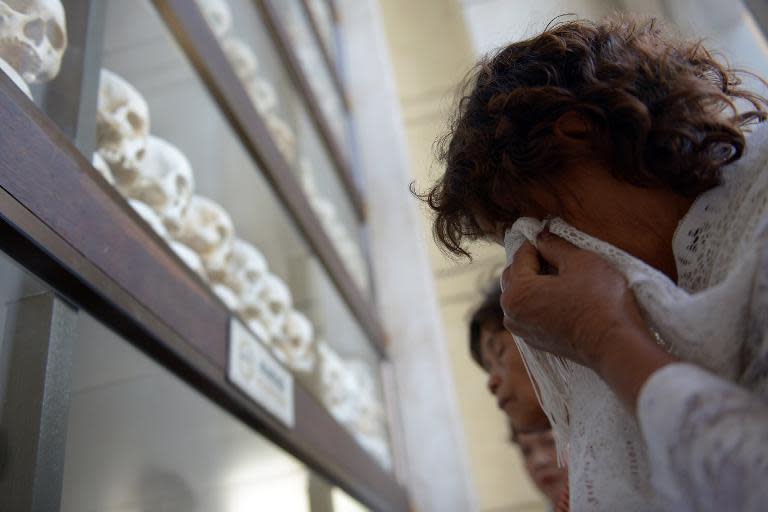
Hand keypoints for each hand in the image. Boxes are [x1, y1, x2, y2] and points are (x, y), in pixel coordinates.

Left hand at [500, 232, 649, 369]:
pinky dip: (543, 300)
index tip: (557, 237)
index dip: (540, 242)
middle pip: (516, 274)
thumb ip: (555, 245)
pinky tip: (566, 297)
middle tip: (564, 257)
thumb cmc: (600, 302)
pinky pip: (532, 311)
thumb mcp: (580, 261)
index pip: (521, 254)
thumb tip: (541, 235)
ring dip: (538, 282)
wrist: (616, 345)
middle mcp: (511, 313)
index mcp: (516, 292)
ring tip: (567, 278)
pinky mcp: (537, 340)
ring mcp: (523, 330)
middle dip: (536, 262)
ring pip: (524, 294)